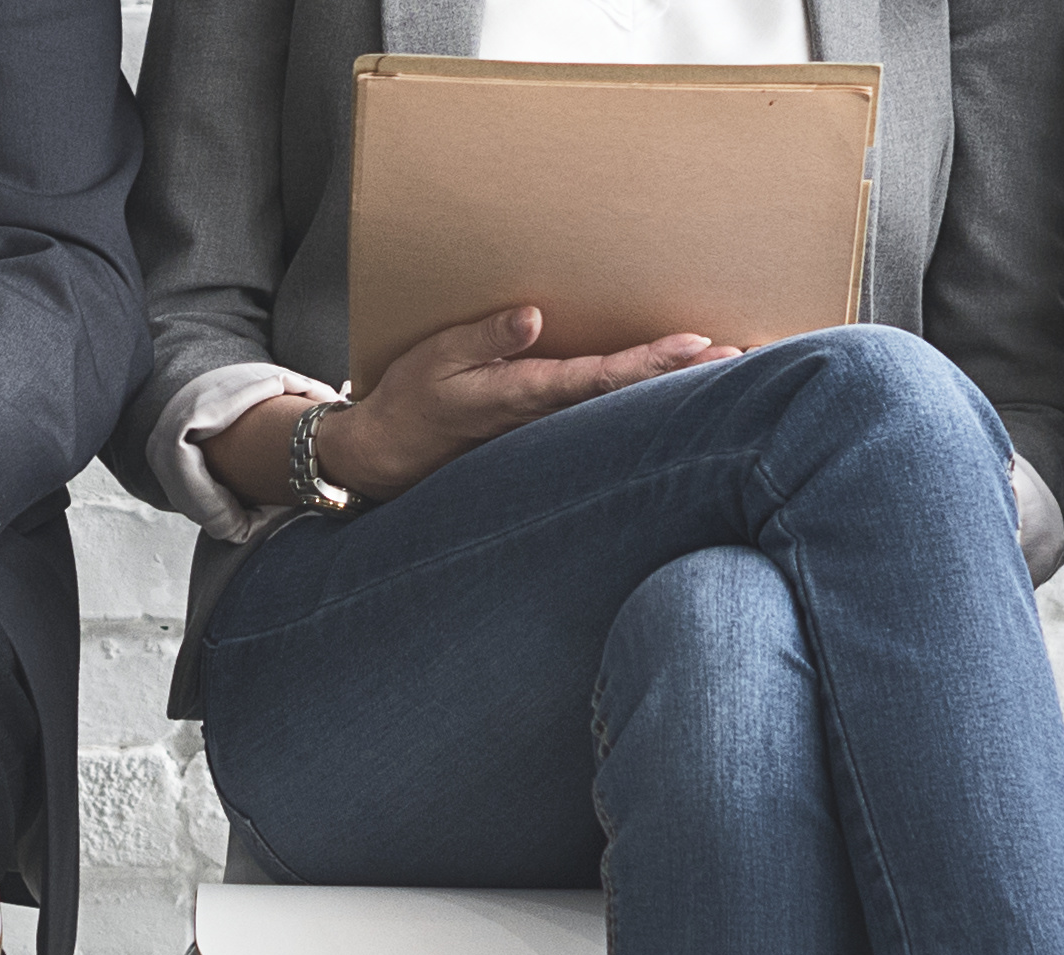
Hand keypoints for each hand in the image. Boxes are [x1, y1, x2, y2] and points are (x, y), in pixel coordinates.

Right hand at [235, 307, 735, 508]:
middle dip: (686, 376)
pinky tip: (684, 390)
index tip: (696, 345)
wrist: (386, 457)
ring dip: (678, 390)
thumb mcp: (435, 360)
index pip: (596, 376)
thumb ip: (484, 340)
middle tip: (745, 352)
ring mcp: (551, 431)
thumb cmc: (411, 401)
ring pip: (624, 410)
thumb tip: (533, 318)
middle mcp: (545, 418)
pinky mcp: (550, 434)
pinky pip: (608, 416)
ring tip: (734, 364)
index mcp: (519, 395)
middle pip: (628, 396)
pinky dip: (649, 400)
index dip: (648, 362)